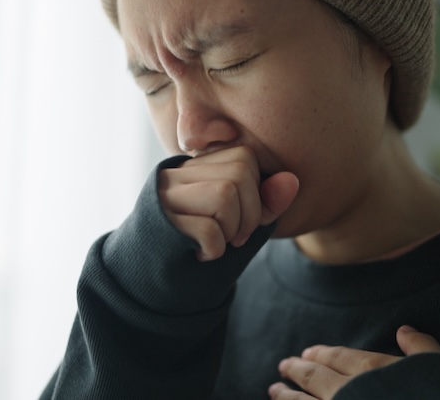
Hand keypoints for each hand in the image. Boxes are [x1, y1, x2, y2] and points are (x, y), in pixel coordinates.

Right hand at [159, 146, 298, 260]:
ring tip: (214, 244)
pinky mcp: (160, 223)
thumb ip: (264, 203)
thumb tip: (291, 180)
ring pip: (225, 194)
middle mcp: (177, 174)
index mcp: (195, 168)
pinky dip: (214, 250)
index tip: (241, 221)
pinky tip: (198, 254)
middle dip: (249, 215)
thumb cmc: (197, 247)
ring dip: (230, 231)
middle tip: (232, 238)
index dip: (256, 193)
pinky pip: (209, 229)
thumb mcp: (238, 223)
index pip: (244, 158)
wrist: (148, 282)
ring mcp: (165, 196)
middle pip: (239, 174)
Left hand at [268, 325, 439, 399]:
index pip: (338, 358)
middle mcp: (348, 393)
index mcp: (372, 371)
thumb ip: (422, 348)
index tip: (307, 353)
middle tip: (283, 366)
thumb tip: (404, 330)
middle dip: (297, 371)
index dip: (321, 354)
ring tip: (274, 390)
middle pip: (314, 378)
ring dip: (286, 396)